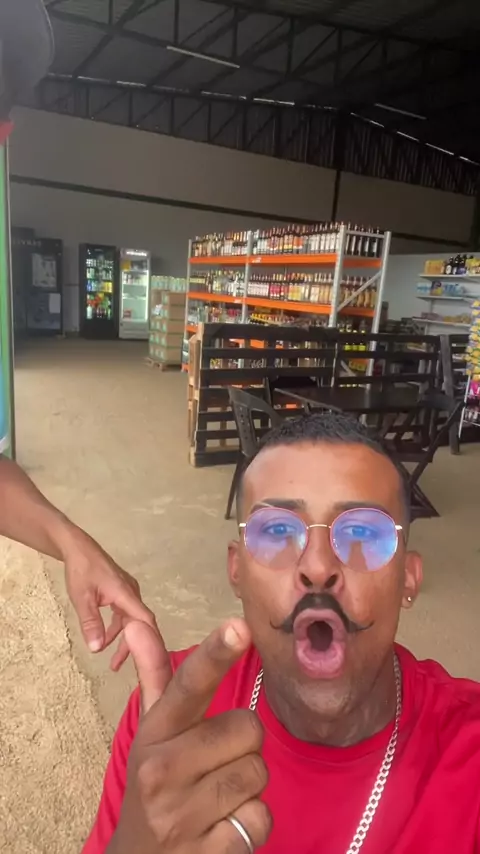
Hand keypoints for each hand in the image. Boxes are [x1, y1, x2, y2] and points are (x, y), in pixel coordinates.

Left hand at [63, 530, 156, 669]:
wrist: (77, 548)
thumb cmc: (81, 570)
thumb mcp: (82, 598)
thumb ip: (91, 623)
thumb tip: (97, 649)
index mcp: (126, 594)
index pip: (145, 619)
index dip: (150, 639)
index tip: (149, 660)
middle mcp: (131, 593)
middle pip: (139, 623)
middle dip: (132, 645)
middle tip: (120, 666)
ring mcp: (127, 592)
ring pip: (130, 620)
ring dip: (122, 638)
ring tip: (112, 660)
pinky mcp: (120, 591)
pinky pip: (124, 614)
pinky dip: (117, 628)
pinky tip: (105, 637)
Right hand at [109, 618, 271, 853]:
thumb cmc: (154, 785)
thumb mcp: (151, 734)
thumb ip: (154, 678)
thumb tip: (135, 623)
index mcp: (154, 734)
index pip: (189, 686)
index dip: (216, 654)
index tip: (240, 627)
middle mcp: (162, 770)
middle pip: (247, 728)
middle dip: (244, 745)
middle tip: (218, 762)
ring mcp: (181, 815)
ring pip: (257, 772)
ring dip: (249, 784)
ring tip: (218, 795)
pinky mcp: (206, 852)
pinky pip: (260, 818)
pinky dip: (251, 822)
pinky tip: (224, 826)